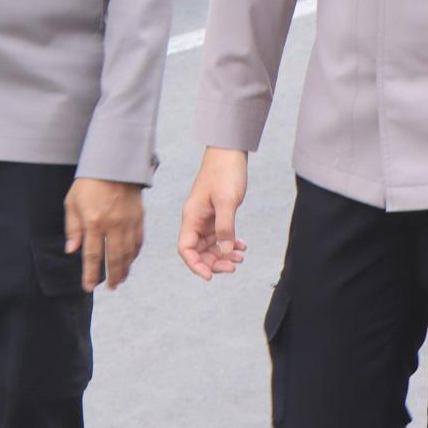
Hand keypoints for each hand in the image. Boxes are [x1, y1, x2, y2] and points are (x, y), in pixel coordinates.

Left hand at [65, 178, 146, 290]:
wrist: (114, 162)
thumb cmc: (89, 182)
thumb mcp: (72, 203)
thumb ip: (72, 228)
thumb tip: (71, 250)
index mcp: (94, 222)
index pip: (92, 255)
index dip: (90, 274)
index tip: (88, 287)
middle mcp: (113, 224)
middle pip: (114, 258)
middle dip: (112, 276)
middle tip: (110, 287)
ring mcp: (128, 221)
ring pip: (129, 252)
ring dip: (125, 268)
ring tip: (120, 279)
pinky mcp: (139, 217)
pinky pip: (138, 241)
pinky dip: (134, 254)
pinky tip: (130, 260)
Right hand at [177, 147, 249, 280]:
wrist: (230, 151)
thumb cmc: (224, 172)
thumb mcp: (227, 201)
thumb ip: (225, 227)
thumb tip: (224, 250)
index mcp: (191, 217)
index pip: (186, 249)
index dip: (195, 265)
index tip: (209, 276)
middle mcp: (196, 219)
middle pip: (199, 250)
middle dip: (214, 262)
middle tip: (232, 267)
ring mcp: (206, 217)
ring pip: (211, 244)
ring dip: (223, 254)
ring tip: (240, 258)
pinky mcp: (217, 213)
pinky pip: (220, 235)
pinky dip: (230, 242)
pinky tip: (242, 245)